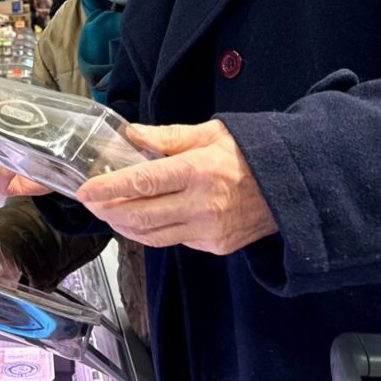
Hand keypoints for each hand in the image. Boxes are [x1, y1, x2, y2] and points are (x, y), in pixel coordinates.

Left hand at [75, 120, 277, 254]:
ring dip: (123, 225)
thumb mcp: (209, 133)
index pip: (141, 182)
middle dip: (107, 210)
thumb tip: (130, 135)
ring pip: (151, 235)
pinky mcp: (215, 246)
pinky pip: (171, 240)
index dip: (108, 188)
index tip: (84, 190)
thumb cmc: (250, 152)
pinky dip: (150, 231)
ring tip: (108, 210)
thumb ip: (166, 137)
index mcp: (199, 171)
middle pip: (139, 215)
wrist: (297, 185)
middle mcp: (202, 205)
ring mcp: (209, 230)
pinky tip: (140, 217)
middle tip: (90, 201)